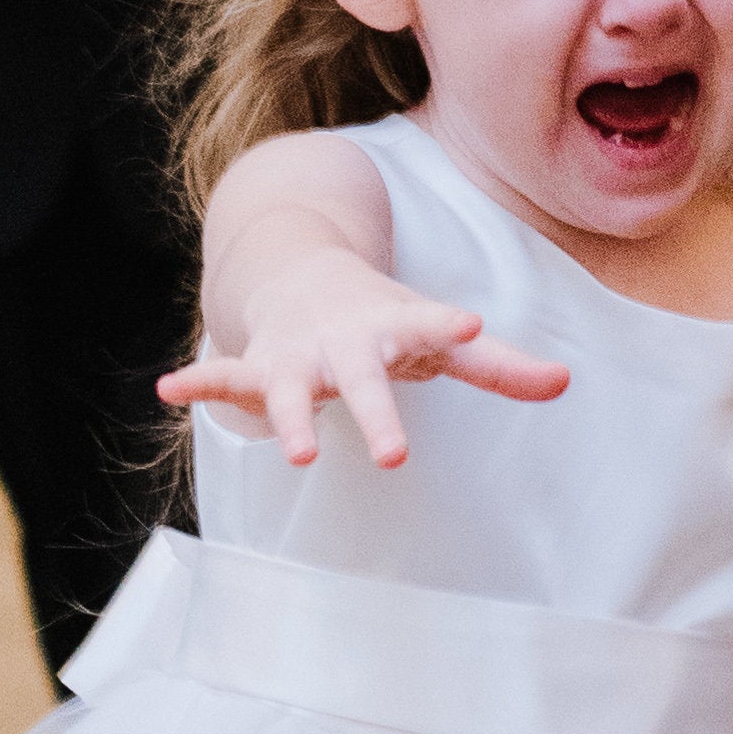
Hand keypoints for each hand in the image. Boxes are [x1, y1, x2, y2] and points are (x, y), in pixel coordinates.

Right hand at [157, 270, 570, 471]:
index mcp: (393, 329)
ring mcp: (297, 355)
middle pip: (362, 380)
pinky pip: (223, 377)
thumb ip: (498, 367)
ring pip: (289, 389)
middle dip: (376, 413)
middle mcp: (343, 342)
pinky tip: (167, 390)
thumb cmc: (385, 320)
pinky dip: (196, 384)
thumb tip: (566, 383)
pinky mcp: (258, 368)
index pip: (427, 326)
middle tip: (394, 458)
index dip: (449, 327)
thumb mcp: (439, 338)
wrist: (306, 275)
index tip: (470, 324)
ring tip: (299, 452)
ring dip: (289, 419)